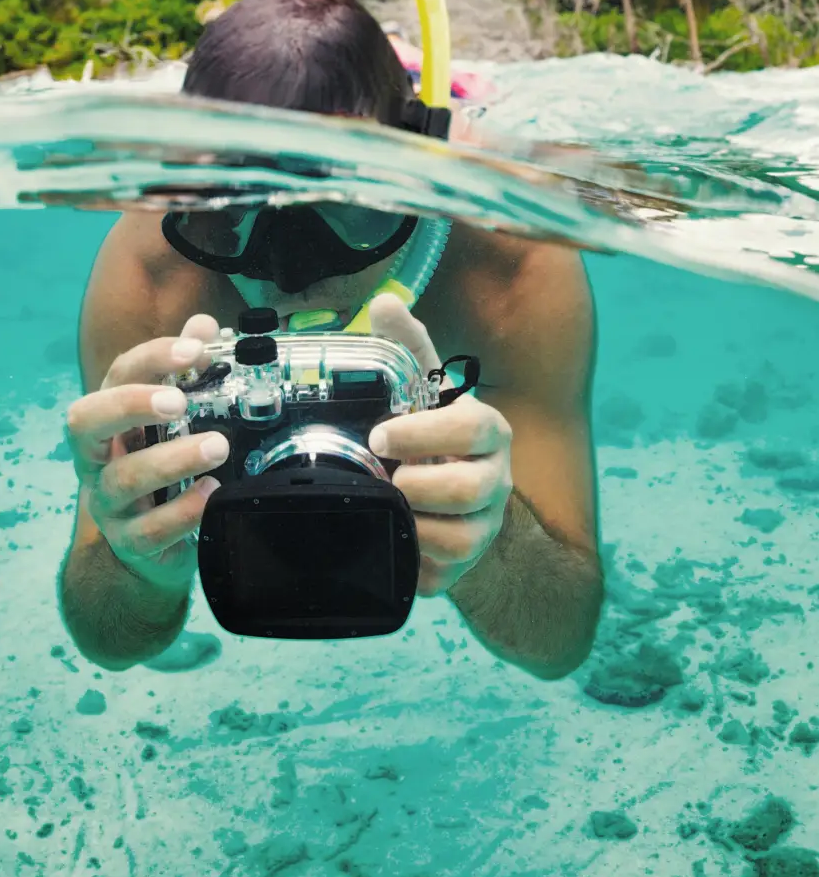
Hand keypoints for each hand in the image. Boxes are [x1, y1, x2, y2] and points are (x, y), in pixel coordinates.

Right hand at [65, 314, 230, 594]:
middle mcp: (98, 456)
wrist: (153, 545)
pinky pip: (149, 531)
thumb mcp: (170, 418)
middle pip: (86, 421)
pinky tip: (212, 494)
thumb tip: (203, 325)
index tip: (195, 349)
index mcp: (110, 417)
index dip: (153, 357)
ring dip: (173, 459)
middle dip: (131, 405)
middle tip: (179, 401)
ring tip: (217, 447)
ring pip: (124, 478)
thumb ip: (185, 369)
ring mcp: (107, 501)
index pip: (118, 375)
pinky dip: (182, 511)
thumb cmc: (161, 465)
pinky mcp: (129, 542)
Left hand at [366, 294, 511, 596]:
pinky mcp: (467, 566)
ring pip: (457, 540)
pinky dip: (411, 560)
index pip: (472, 429)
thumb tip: (384, 302)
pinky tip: (394, 540)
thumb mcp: (423, 392)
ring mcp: (486, 527)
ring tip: (388, 507)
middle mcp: (497, 481)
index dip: (424, 434)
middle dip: (415, 486)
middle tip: (383, 477)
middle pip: (466, 490)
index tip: (380, 437)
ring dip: (412, 525)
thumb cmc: (432, 438)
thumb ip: (408, 348)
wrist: (452, 503)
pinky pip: (440, 574)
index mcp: (489, 432)